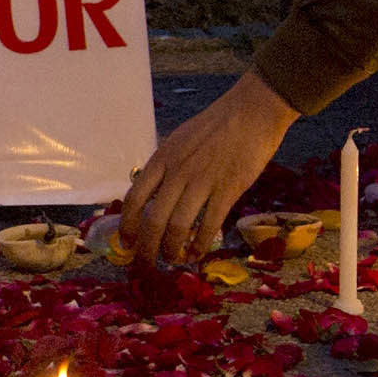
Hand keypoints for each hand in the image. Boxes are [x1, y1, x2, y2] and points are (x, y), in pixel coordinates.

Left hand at [117, 71, 300, 268]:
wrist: (251, 111)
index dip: (127, 225)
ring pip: (178, 227)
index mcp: (162, 159)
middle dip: (146, 249)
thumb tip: (154, 192)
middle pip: (153, 220)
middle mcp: (177, 172)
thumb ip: (166, 166)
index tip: (126, 242)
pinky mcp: (227, 190)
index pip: (134, 198)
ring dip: (172, 250)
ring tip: (172, 260)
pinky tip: (197, 254)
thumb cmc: (215, 126)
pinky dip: (200, 245)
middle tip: (145, 265)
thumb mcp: (179, 140)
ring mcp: (202, 182)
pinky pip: (209, 225)